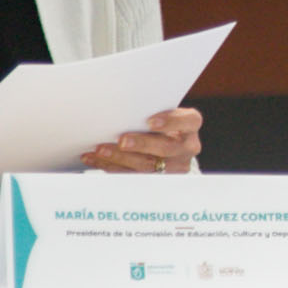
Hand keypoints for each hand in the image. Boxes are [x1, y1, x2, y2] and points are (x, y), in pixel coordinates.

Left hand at [83, 106, 203, 174]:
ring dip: (120, 158)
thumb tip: (121, 108)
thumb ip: (150, 112)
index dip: (170, 122)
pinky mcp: (157, 179)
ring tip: (101, 150)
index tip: (150, 121)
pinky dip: (112, 166)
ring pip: (147, 166)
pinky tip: (98, 159)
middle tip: (122, 140)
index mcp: (190, 126)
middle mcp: (187, 147)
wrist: (171, 145)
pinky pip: (132, 175)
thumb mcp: (165, 114)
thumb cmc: (163, 124)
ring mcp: (174, 166)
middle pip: (166, 148)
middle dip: (141, 144)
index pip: (188, 122)